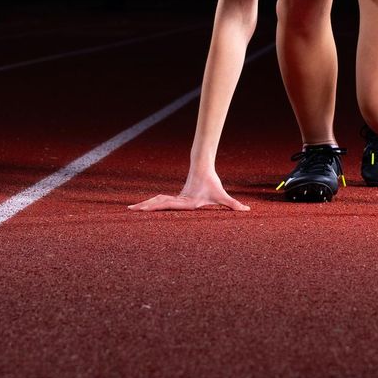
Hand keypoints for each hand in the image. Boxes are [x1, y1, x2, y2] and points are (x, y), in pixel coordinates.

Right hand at [129, 170, 249, 212]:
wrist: (203, 167)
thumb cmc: (212, 183)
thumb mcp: (222, 196)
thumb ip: (234, 204)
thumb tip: (247, 210)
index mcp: (185, 201)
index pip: (167, 205)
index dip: (155, 207)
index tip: (144, 208)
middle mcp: (178, 199)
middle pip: (158, 202)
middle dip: (144, 206)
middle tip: (130, 209)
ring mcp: (175, 198)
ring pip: (158, 201)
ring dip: (146, 205)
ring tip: (132, 209)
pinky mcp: (176, 198)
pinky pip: (161, 201)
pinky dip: (152, 204)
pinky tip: (145, 207)